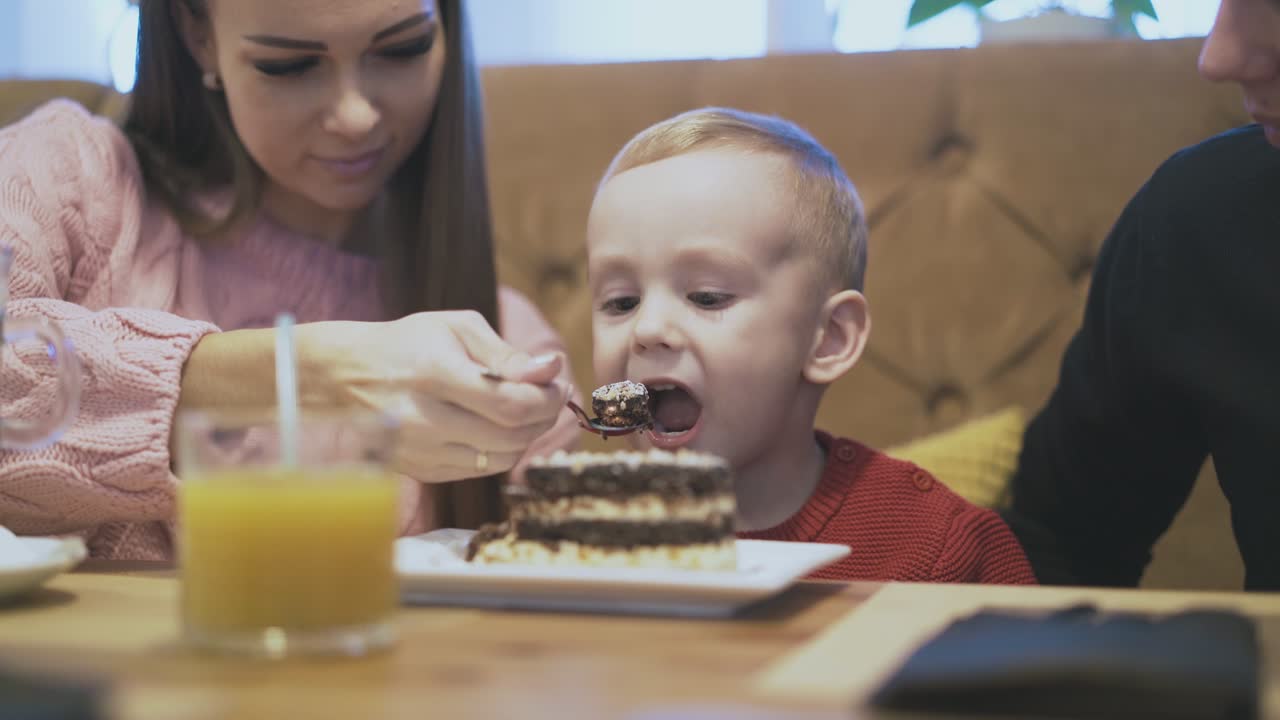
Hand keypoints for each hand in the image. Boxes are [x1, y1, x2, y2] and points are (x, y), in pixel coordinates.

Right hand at [299, 311, 568, 482]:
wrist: (343, 377)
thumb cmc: (407, 344)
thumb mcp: (455, 328)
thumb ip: (505, 353)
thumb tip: (551, 368)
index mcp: (434, 374)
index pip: (511, 404)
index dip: (547, 399)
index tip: (558, 384)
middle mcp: (424, 419)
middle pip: (512, 435)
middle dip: (545, 416)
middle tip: (550, 396)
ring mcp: (421, 451)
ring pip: (501, 458)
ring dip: (527, 436)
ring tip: (526, 409)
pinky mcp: (422, 470)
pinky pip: (481, 469)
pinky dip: (501, 450)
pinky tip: (496, 426)